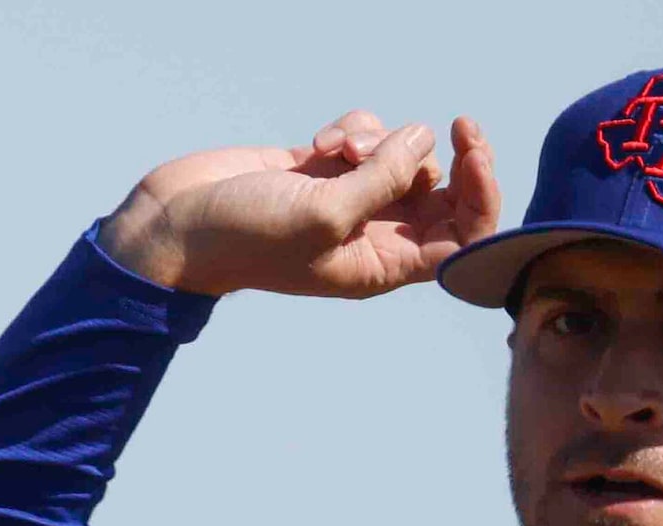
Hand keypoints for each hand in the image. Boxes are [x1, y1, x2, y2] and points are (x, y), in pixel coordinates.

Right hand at [99, 111, 499, 298]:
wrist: (181, 224)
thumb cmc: (249, 237)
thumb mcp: (325, 214)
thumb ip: (382, 179)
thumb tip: (424, 140)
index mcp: (385, 265)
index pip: (462, 239)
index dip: (482, 197)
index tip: (475, 153)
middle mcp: (375, 234)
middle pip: (442, 193)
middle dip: (439, 157)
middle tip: (453, 123)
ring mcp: (349, 199)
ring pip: (401, 156)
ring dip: (381, 139)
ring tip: (339, 149)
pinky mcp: (324, 169)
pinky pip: (365, 137)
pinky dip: (351, 129)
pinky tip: (316, 144)